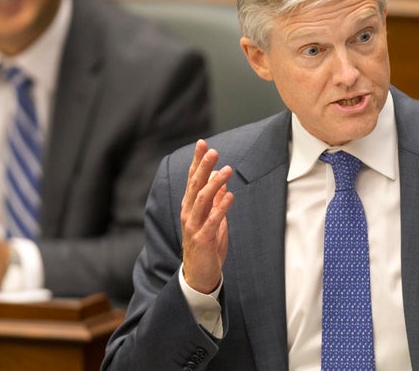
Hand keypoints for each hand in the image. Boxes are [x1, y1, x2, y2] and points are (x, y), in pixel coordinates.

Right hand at [180, 140, 233, 293]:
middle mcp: (188, 213)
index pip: (193, 179)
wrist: (200, 274)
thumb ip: (215, 198)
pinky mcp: (202, 239)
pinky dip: (221, 206)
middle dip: (203, 167)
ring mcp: (193, 226)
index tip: (202, 143)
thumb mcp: (213, 217)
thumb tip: (221, 177)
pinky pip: (212, 220)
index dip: (197, 161)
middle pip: (194, 185)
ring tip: (227, 169)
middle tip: (213, 151)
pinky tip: (230, 195)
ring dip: (214, 183)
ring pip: (201, 200)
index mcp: (190, 206)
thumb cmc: (207, 244)